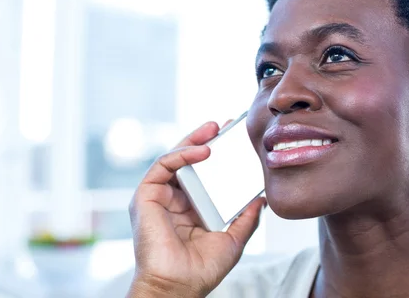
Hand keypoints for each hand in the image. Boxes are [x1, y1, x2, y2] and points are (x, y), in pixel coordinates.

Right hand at [127, 121, 265, 296]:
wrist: (179, 285)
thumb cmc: (202, 269)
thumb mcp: (233, 238)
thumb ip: (247, 218)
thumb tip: (262, 200)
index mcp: (191, 208)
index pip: (203, 173)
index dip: (217, 154)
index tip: (234, 139)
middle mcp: (174, 200)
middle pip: (188, 161)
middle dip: (205, 140)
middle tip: (223, 125)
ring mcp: (159, 197)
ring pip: (174, 158)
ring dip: (193, 140)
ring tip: (214, 129)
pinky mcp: (146, 196)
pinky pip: (164, 166)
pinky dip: (182, 153)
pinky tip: (203, 150)